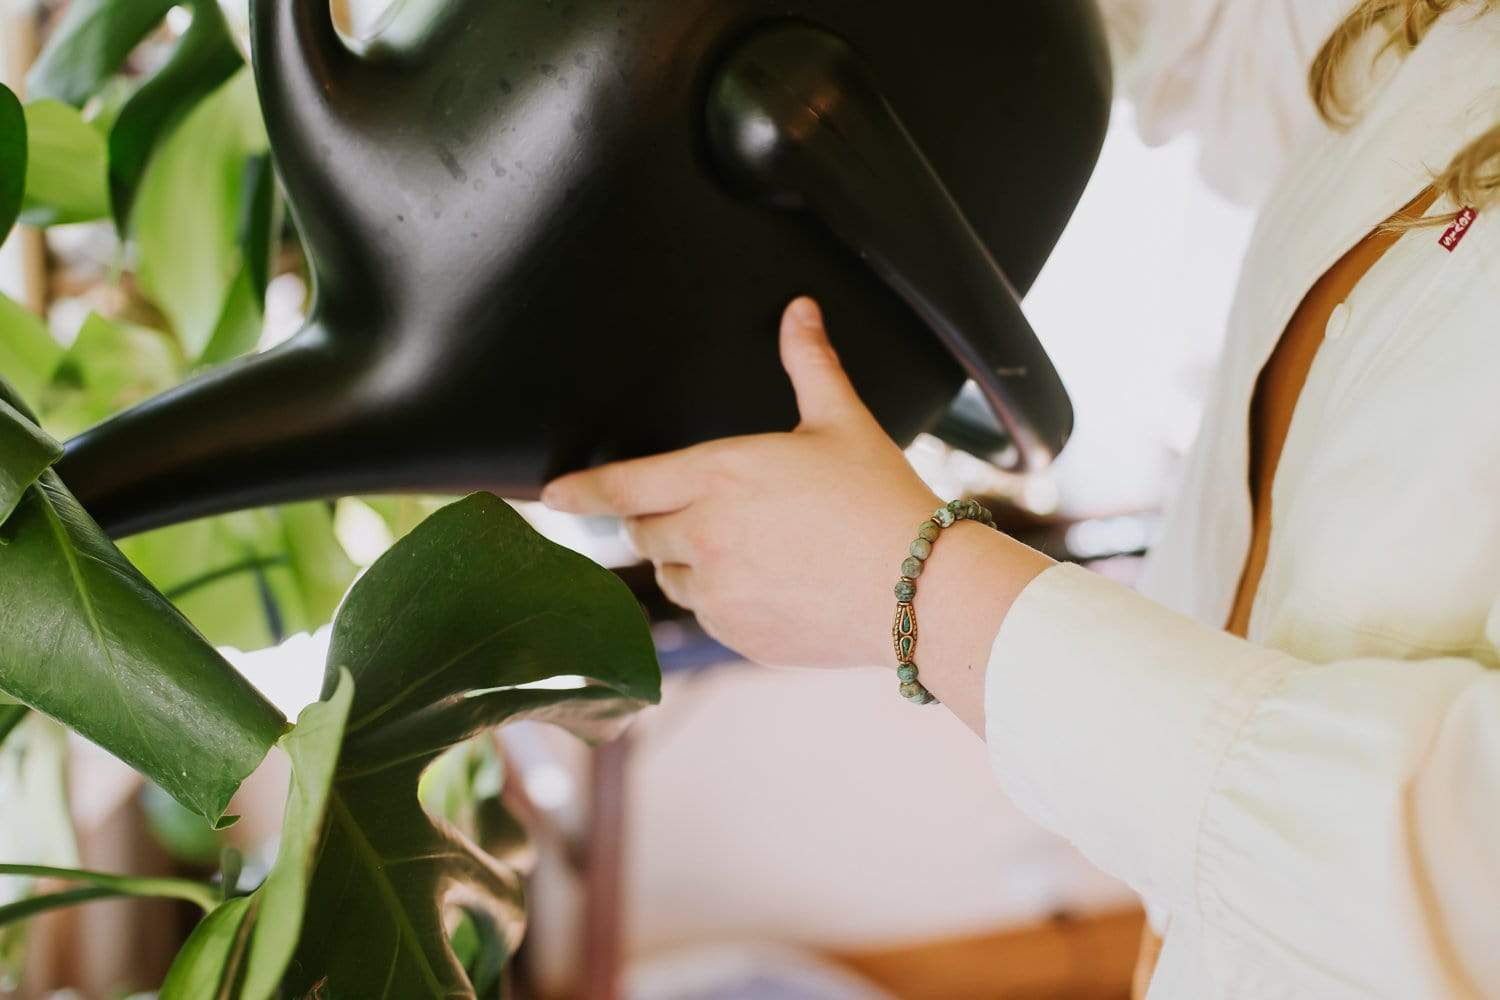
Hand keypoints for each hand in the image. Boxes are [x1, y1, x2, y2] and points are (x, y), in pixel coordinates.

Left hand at [542, 298, 1049, 729]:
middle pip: (642, 533)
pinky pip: (705, 616)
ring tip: (746, 549)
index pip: (624, 486)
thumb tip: (799, 310)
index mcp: (718, 476)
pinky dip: (720, 601)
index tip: (551, 496)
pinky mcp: (736, 636)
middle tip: (705, 512)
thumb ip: (810, 365)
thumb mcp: (843, 424)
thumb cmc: (883, 502)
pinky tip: (768, 586)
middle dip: (656, 520)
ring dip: (686, 561)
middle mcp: (705, 536)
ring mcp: (717, 593)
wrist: (921, 593)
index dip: (579, 491)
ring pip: (670, 577)